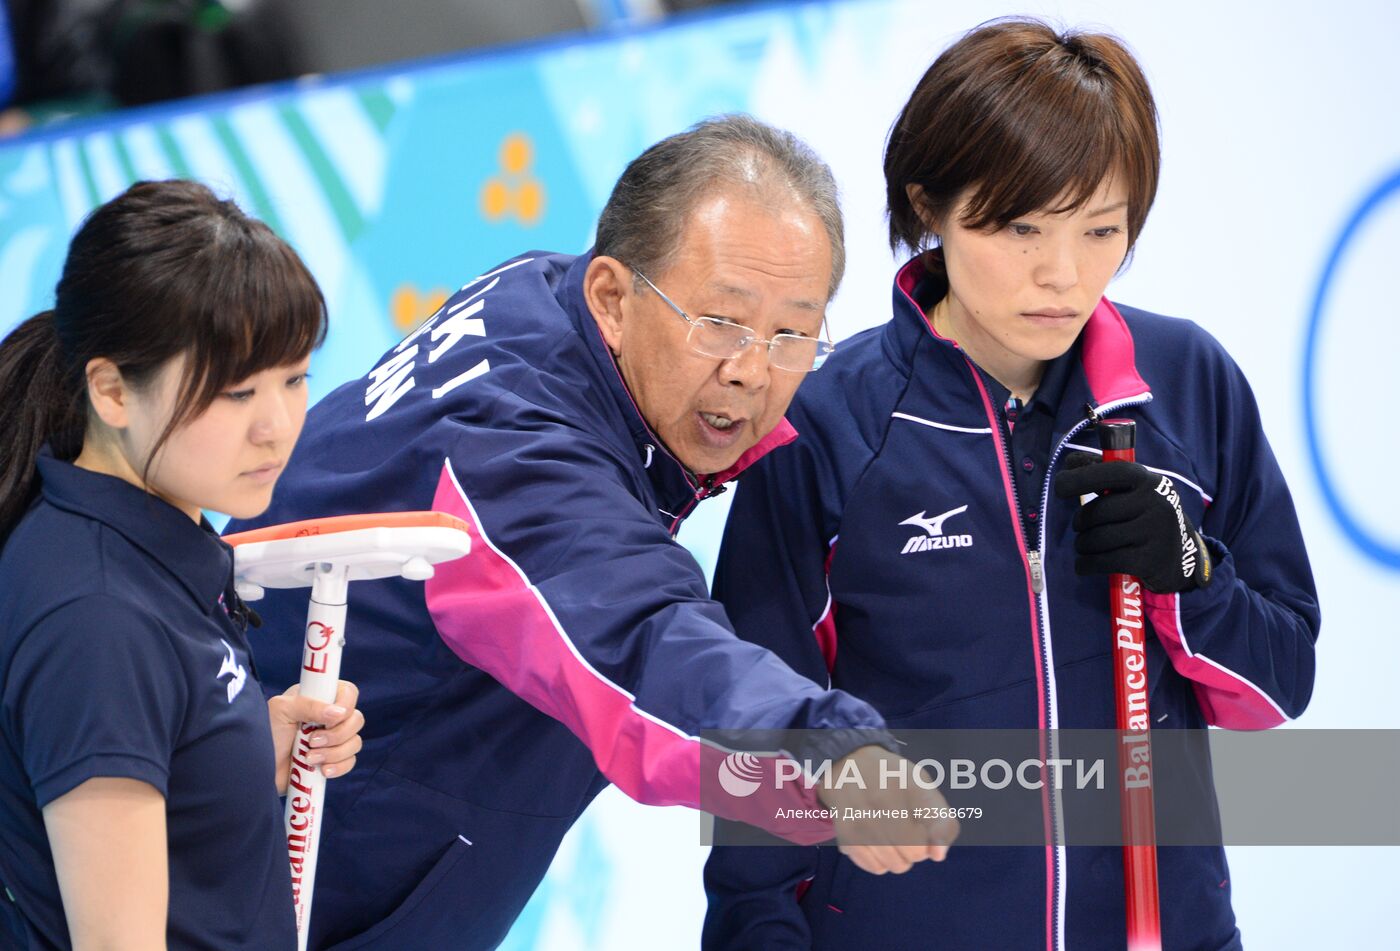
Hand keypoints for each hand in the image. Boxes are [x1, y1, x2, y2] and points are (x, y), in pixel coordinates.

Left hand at [268, 680, 363, 793]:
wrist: (255, 772)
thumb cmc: (263, 736)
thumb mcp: (281, 710)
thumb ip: (309, 704)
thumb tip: (339, 713)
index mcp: (318, 698)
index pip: (347, 692)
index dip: (347, 703)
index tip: (334, 716)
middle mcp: (327, 718)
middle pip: (356, 719)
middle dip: (337, 734)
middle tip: (312, 741)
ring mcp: (331, 741)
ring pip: (355, 742)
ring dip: (333, 752)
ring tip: (308, 758)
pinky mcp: (331, 761)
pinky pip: (350, 762)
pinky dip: (337, 767)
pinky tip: (320, 770)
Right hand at [817, 745, 959, 874]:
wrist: (849, 766)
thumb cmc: (894, 779)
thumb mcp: (923, 785)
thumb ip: (942, 820)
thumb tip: (938, 856)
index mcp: (909, 787)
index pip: (936, 829)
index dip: (936, 839)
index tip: (932, 839)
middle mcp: (883, 803)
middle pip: (915, 854)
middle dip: (917, 848)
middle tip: (907, 829)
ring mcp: (862, 822)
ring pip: (896, 865)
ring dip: (899, 856)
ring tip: (891, 834)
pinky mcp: (847, 836)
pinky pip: (876, 868)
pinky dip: (881, 860)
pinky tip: (877, 841)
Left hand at [1053, 452, 1212, 592]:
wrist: (1180, 556)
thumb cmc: (1144, 516)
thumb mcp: (1133, 490)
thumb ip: (1102, 474)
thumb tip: (1069, 463)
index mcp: (1148, 480)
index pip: (1111, 472)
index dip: (1080, 478)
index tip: (1060, 487)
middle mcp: (1156, 503)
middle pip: (1097, 512)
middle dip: (1080, 522)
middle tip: (1081, 527)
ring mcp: (1155, 532)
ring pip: (1097, 539)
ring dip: (1082, 545)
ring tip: (1086, 545)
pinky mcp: (1148, 560)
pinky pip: (1102, 561)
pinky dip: (1086, 564)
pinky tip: (1084, 564)